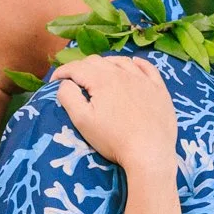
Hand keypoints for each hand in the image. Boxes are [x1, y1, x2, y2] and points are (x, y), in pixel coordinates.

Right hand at [52, 55, 176, 175]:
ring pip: (121, 61)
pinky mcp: (159, 89)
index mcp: (102, 80)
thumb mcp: (83, 121)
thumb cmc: (113, 139)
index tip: (54, 81)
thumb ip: (69, 97)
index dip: (62, 71)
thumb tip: (65, 83)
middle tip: (74, 80)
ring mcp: (143, 80)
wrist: (150, 152)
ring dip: (105, 63)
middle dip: (81, 67)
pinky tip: (133, 64)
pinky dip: (137, 63)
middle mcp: (123, 73)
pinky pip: (147, 68)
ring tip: (99, 73)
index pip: (77, 67)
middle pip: (97, 61)